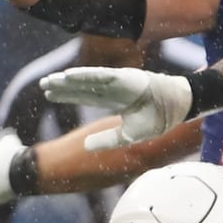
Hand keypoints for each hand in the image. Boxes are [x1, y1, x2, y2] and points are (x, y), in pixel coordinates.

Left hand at [40, 67, 192, 149]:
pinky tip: (68, 76)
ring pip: (87, 81)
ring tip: (49, 81)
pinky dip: (84, 76)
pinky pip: (100, 76)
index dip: (68, 95)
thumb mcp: (130, 135)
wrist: (179, 107)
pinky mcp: (124, 77)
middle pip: (83, 87)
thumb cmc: (159, 119)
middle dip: (63, 87)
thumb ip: (108, 140)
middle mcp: (114, 89)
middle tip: (43, 85)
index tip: (50, 95)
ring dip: (68, 81)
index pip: (87, 97)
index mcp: (117, 101)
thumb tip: (85, 146)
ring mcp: (118, 82)